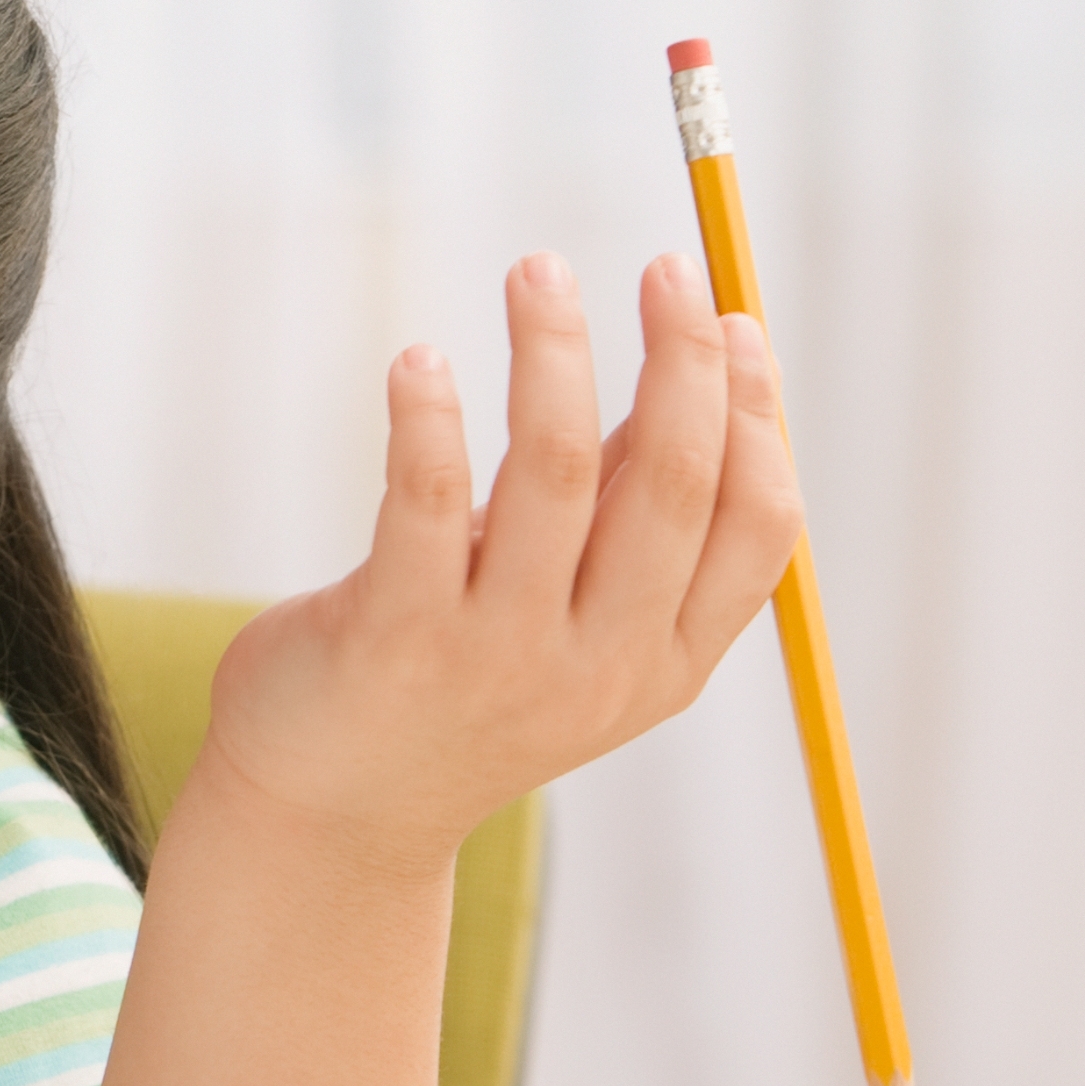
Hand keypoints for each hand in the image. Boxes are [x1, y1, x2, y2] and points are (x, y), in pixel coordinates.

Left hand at [199, 250, 801, 870]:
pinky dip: (432, 415)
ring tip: (539, 269)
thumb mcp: (569, 624)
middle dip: (680, 361)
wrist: (328, 818)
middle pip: (673, 486)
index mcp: (663, 663)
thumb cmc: (455, 694)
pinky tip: (421, 358)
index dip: (756, 415)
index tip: (736, 319)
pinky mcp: (395, 635)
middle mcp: (595, 665)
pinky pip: (425, 499)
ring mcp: (497, 655)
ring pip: (556, 472)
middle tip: (667, 267)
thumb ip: (623, 517)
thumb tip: (688, 367)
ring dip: (555, 353)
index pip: (756, 526)